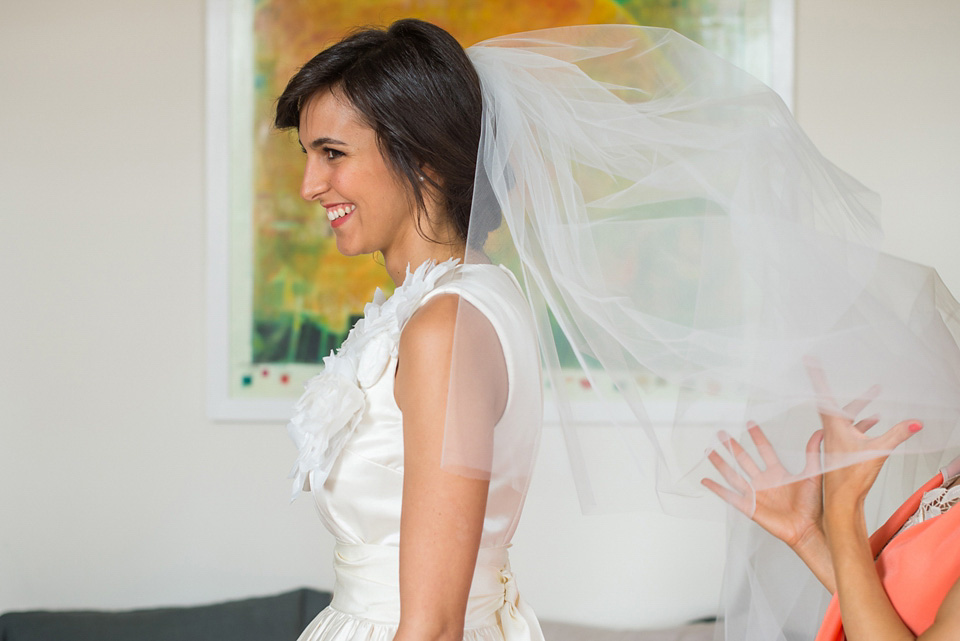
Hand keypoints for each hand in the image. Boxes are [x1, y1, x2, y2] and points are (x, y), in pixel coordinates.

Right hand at [702, 422, 824, 550]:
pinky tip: (705, 480)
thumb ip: (813, 454)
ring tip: (709, 452)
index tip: (750, 424)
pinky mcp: (749, 506)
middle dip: (732, 446)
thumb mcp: (813, 475)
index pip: (764, 450)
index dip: (757, 437)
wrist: (808, 528)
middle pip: (744, 459)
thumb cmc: (813, 506)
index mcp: (778, 473)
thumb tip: (820, 433)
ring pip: (733, 474)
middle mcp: (764, 481)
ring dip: (720, 463)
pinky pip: (729, 495)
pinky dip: (716, 488)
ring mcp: (755, 493)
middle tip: (721, 434)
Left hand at [806, 360, 921, 508]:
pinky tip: (875, 421)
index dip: (817, 376)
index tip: (808, 360)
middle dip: (849, 389)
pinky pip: (851, 429)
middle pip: (838, 404)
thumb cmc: (851, 478)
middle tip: (849, 374)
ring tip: (874, 394)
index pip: (823, 395)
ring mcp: (836, 440)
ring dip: (860, 406)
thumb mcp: (878, 451)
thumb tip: (915, 423)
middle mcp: (832, 431)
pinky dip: (862, 422)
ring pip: (846, 417)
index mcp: (834, 426)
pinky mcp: (842, 449)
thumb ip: (897, 435)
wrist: (842, 500)